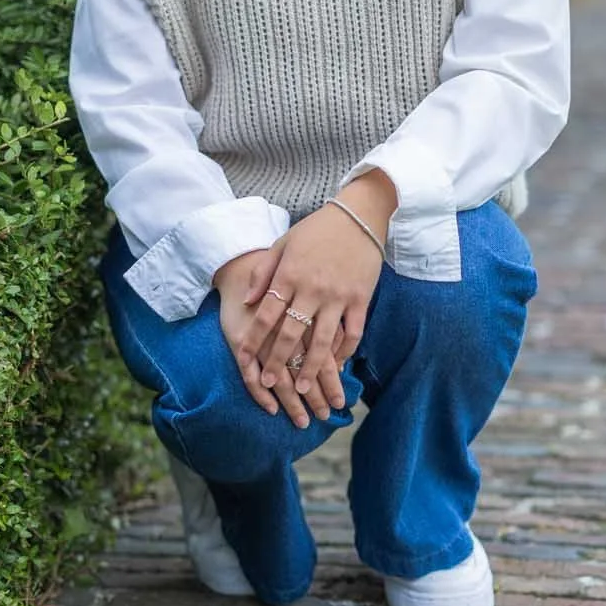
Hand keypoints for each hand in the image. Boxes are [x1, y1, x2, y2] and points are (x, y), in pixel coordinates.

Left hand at [228, 181, 391, 422]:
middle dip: (278, 362)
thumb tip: (247, 301)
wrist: (357, 216)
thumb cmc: (316, 230)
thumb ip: (263, 272)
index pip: (266, 315)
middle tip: (269, 384)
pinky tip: (337, 366)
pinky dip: (345, 352)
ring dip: (311, 368)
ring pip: (322, 341)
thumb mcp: (283, 244)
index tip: (245, 361)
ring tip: (304, 389)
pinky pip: (352, 332)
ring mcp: (338, 296)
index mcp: (289, 275)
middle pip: (291, 334)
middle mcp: (312, 289)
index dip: (254, 340)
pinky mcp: (361, 299)